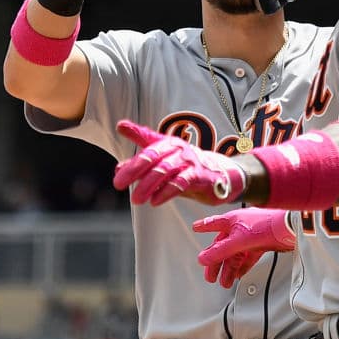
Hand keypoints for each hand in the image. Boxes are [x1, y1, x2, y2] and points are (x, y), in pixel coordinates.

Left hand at [112, 120, 245, 205]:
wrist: (220, 175)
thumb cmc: (188, 168)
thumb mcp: (165, 164)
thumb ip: (142, 163)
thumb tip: (118, 169)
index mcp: (168, 144)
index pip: (147, 143)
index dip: (133, 139)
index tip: (119, 137)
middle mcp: (178, 149)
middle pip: (152, 156)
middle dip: (133, 170)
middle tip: (118, 184)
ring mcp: (190, 161)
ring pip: (165, 170)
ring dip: (147, 185)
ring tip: (136, 199)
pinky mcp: (200, 176)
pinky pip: (181, 183)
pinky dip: (166, 192)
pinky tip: (155, 202)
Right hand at [195, 208, 295, 287]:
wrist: (290, 228)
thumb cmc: (266, 225)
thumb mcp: (239, 240)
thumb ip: (220, 250)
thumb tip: (202, 259)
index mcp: (232, 220)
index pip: (214, 223)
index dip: (204, 226)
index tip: (195, 227)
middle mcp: (240, 227)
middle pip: (224, 246)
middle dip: (216, 262)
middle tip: (210, 276)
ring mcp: (251, 236)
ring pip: (236, 254)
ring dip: (230, 269)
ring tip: (225, 283)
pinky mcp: (262, 243)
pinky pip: (248, 257)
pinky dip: (243, 266)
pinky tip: (239, 275)